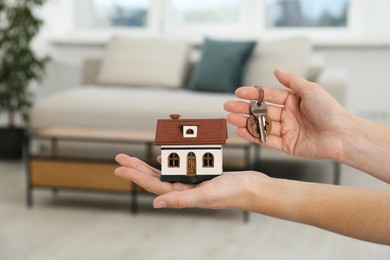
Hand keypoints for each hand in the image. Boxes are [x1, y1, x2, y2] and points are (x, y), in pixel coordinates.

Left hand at [115, 153, 268, 208]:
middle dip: (136, 167)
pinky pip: (179, 167)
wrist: (252, 188)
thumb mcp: (205, 195)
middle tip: (119, 158)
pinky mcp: (200, 175)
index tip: (119, 167)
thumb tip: (155, 203)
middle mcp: (184, 189)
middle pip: (154, 178)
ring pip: (164, 172)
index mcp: (183, 195)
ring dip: (148, 164)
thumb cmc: (232, 193)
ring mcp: (191, 182)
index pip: (153, 185)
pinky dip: (169, 161)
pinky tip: (162, 158)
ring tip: (134, 158)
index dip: (135, 175)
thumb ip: (181, 199)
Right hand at [224, 68, 351, 159]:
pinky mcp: (287, 145)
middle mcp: (288, 115)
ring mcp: (286, 130)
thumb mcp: (310, 90)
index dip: (253, 94)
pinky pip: (267, 140)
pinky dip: (253, 136)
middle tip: (228, 106)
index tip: (239, 92)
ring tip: (229, 119)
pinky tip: (242, 132)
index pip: (268, 96)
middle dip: (244, 108)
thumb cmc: (330, 110)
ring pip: (261, 125)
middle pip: (261, 111)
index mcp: (293, 100)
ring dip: (245, 122)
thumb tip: (277, 70)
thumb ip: (291, 80)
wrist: (342, 135)